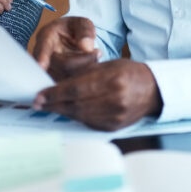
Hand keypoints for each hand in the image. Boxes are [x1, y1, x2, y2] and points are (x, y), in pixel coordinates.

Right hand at [32, 17, 100, 79]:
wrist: (71, 41)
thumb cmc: (74, 29)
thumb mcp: (81, 23)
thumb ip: (85, 30)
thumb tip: (87, 47)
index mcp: (46, 36)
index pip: (43, 48)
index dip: (41, 57)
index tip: (41, 65)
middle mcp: (43, 56)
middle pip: (63, 67)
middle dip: (85, 61)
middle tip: (98, 52)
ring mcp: (48, 72)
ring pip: (68, 79)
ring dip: (86, 71)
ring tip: (95, 56)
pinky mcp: (56, 83)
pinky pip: (70, 86)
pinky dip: (83, 80)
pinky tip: (92, 68)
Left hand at [32, 59, 161, 130]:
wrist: (152, 90)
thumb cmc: (128, 73)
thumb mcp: (107, 65)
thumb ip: (82, 73)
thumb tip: (56, 81)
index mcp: (112, 79)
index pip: (76, 89)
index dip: (54, 94)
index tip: (39, 95)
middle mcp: (114, 99)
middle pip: (75, 104)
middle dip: (53, 104)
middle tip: (37, 103)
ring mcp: (115, 115)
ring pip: (80, 116)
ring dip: (62, 112)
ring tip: (48, 107)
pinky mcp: (114, 127)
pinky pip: (88, 123)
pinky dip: (75, 117)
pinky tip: (67, 111)